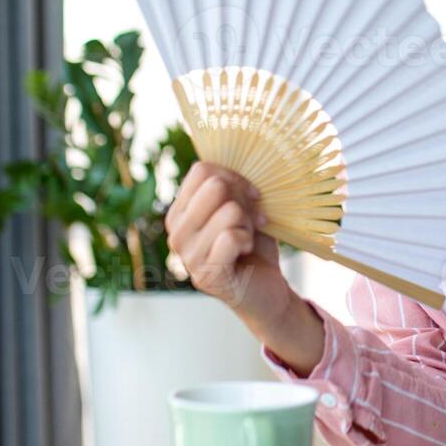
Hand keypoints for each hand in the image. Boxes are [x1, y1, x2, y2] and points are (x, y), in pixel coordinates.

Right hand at [165, 162, 282, 317]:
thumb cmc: (254, 246)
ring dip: (248, 224)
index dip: (235, 176)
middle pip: (215, 186)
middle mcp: (177, 233)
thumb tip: (233, 156)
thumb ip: (229, 186)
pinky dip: (248, 241)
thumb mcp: (241, 208)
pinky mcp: (206, 275)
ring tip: (247, 239)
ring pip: (228, 211)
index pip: (202, 170)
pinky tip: (246, 253)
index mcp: (180, 212)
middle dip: (244, 200)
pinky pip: (231, 237)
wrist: (268, 289)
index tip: (251, 195)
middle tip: (252, 221)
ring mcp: (188, 256)